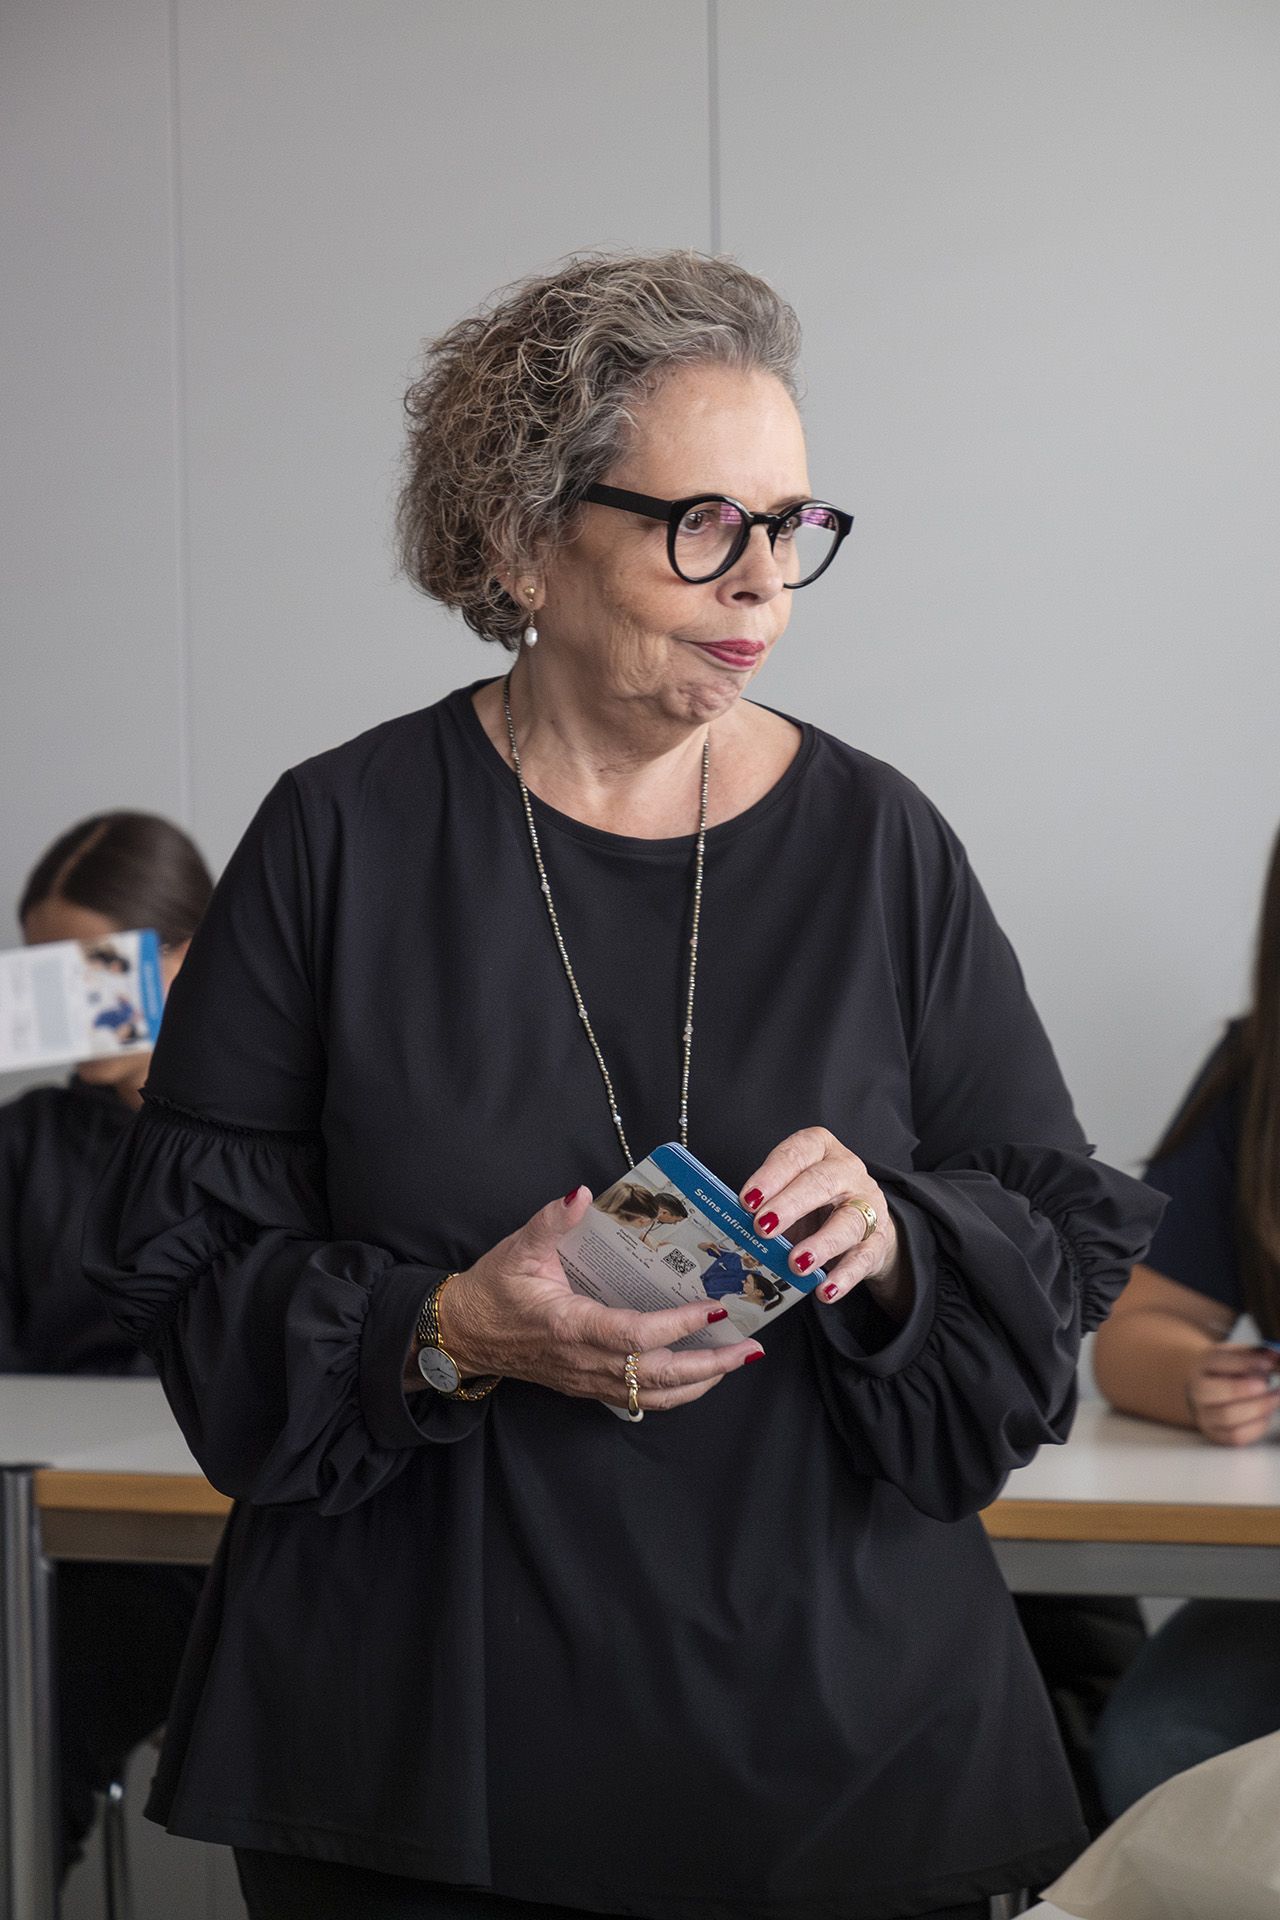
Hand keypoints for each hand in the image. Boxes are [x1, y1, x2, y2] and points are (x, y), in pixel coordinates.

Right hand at [404, 1188, 762, 1412]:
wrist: (463, 1334)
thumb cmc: (493, 1290)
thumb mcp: (518, 1247)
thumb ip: (551, 1221)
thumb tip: (580, 1193)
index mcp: (571, 1326)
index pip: (635, 1335)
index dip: (678, 1326)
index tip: (713, 1309)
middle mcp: (584, 1361)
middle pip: (656, 1376)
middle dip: (708, 1365)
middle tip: (748, 1347)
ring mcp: (587, 1380)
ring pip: (652, 1396)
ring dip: (699, 1383)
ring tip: (735, 1361)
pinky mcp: (588, 1386)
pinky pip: (638, 1399)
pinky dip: (675, 1392)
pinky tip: (699, 1375)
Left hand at [740, 1126, 910, 1321]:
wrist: (862, 1223)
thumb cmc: (814, 1203)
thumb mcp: (789, 1193)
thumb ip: (766, 1204)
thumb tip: (730, 1226)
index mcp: (821, 1149)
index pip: (797, 1154)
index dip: (771, 1175)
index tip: (748, 1199)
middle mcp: (848, 1171)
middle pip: (821, 1183)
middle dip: (790, 1205)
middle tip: (762, 1227)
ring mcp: (867, 1205)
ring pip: (848, 1221)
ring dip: (821, 1243)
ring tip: (796, 1263)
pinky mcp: (877, 1240)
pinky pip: (862, 1258)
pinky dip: (843, 1277)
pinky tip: (824, 1290)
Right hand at [1186, 1344, 1279, 1445]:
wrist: (1207, 1393)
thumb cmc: (1226, 1372)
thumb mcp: (1237, 1355)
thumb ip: (1256, 1354)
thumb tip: (1276, 1357)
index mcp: (1202, 1366)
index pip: (1216, 1362)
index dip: (1243, 1363)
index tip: (1267, 1364)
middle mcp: (1198, 1391)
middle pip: (1214, 1392)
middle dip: (1242, 1389)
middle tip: (1265, 1384)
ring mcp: (1204, 1415)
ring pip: (1227, 1416)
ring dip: (1257, 1407)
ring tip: (1275, 1397)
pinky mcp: (1215, 1435)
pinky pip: (1236, 1436)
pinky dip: (1257, 1425)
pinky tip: (1267, 1413)